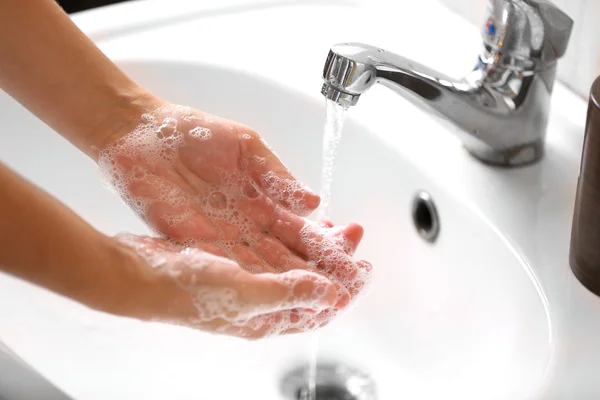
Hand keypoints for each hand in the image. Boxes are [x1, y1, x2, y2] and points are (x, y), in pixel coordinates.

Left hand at [98, 103, 371, 325]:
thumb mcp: (246, 147)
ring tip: (316, 298)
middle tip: (346, 288)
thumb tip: (314, 203)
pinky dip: (246, 280)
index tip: (352, 259)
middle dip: (316, 272)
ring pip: (260, 267)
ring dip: (287, 283)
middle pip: (286, 255)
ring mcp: (219, 235)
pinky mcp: (191, 241)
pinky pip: (223, 265)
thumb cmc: (192, 131)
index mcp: (261, 199)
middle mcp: (244, 224)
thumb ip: (277, 175)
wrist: (140, 132)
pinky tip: (269, 295)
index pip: (300, 230)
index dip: (326, 245)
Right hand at [116, 233, 345, 338]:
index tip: (364, 268)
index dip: (344, 288)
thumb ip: (289, 292)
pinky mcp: (236, 259)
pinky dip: (294, 236)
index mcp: (266, 315)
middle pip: (312, 283)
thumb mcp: (242, 291)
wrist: (139, 275)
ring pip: (297, 264)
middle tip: (355, 235)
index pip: (318, 308)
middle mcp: (262, 301)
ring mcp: (249, 279)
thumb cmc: (185, 289)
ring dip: (319, 245)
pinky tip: (303, 221)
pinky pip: (277, 249)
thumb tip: (331, 293)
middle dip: (337, 262)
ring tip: (337, 225)